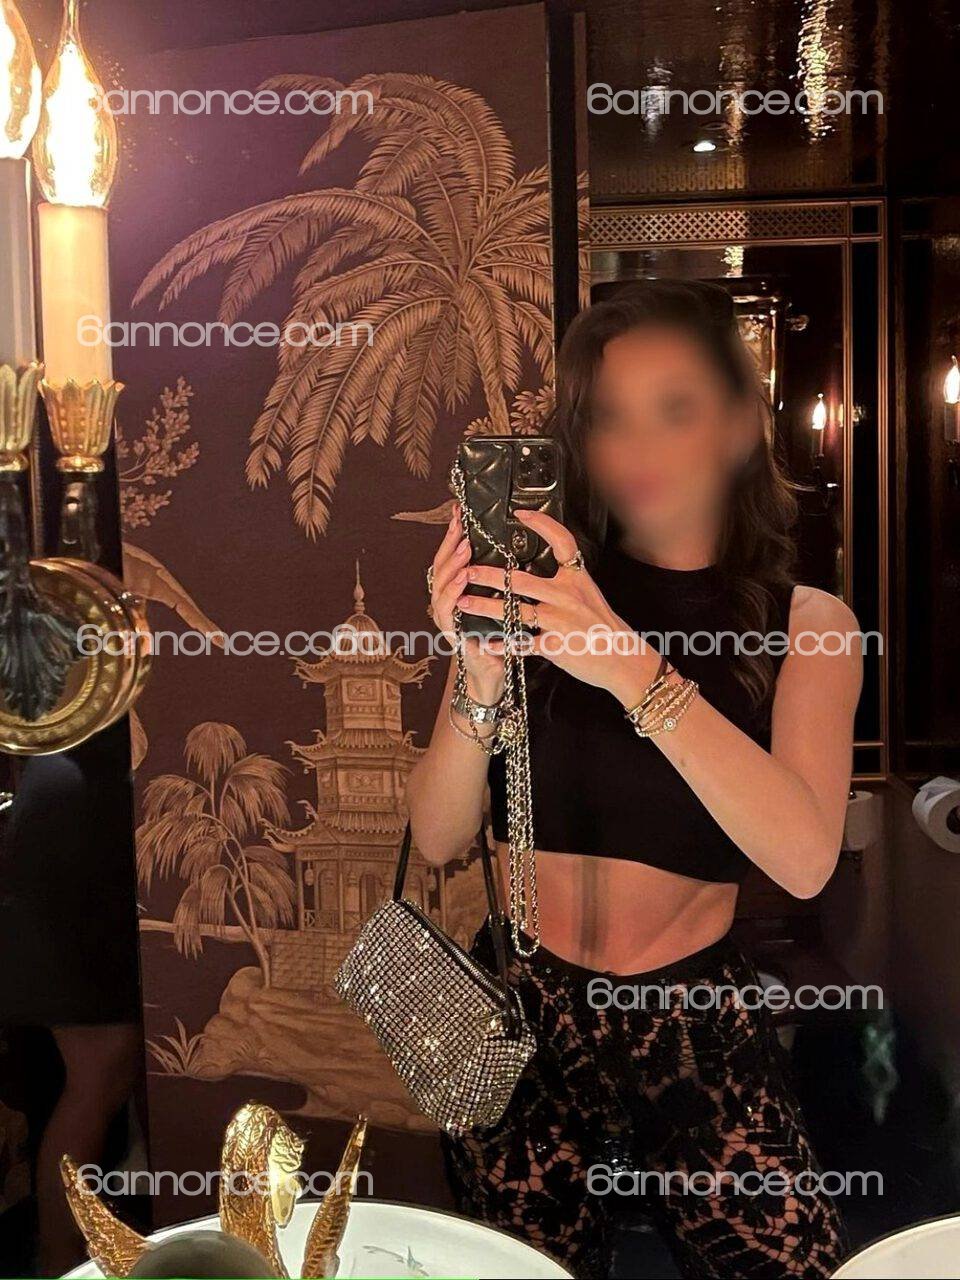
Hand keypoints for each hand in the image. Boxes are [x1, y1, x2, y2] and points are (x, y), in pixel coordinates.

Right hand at [429, 504, 504, 703]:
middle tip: (461, 527)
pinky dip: (453, 595)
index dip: (453, 536)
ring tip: (463, 550)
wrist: (494, 674)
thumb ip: (496, 580)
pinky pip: (447, 613)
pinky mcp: (452, 636)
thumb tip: (510, 548)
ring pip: (439, 588)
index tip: (460, 514)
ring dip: (451, 567)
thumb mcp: (498, 603)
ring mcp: (446, 620)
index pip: (451, 559)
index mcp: (457, 593)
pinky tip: (462, 582)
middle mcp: (447, 604)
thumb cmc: (498, 638)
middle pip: (439, 568)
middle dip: (448, 546)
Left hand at [455, 508, 659, 705]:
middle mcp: (567, 596)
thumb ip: (567, 580)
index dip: (542, 524)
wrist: (623, 658)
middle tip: (467, 570)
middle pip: (522, 580)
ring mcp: (560, 621)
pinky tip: (484, 643)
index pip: (562, 542)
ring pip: (515, 611)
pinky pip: (521, 644)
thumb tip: (543, 565)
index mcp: (577, 579)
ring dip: (485, 607)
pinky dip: (502, 644)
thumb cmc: (603, 626)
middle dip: (490, 575)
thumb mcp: (589, 594)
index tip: (520, 514)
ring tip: (463, 603)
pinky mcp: (555, 645)